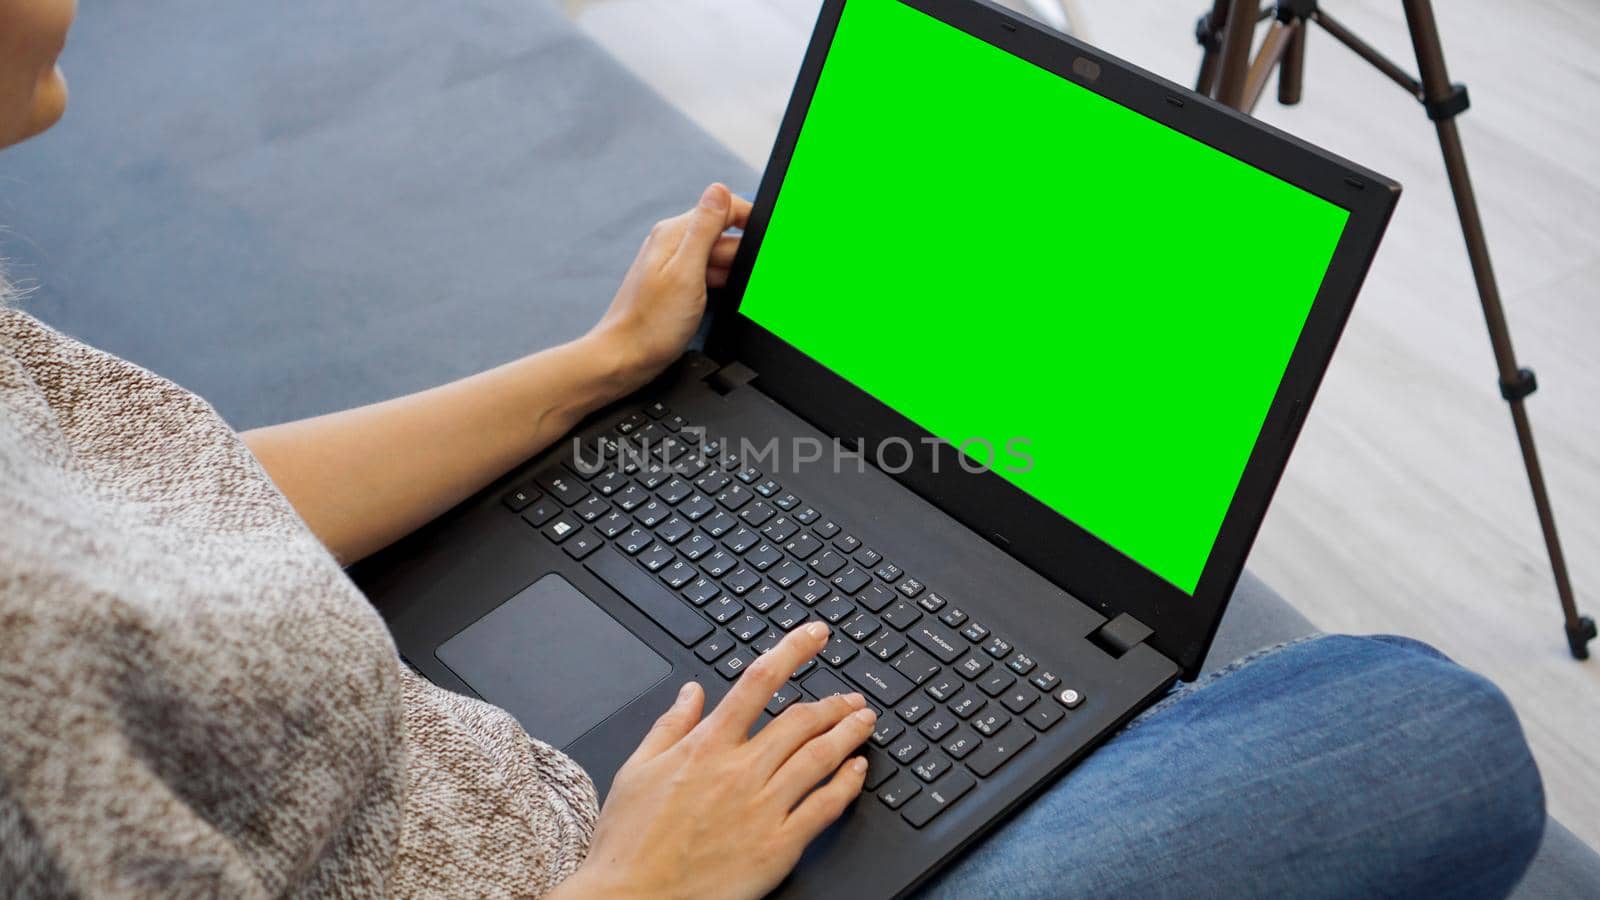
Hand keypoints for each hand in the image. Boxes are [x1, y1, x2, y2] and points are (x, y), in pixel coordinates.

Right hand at [551, 622, 875, 899]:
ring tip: (865, 721)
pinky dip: (847, 784)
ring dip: (848, 733)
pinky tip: (858, 771)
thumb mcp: (636, 770)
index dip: (793, 651)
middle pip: (800, 720)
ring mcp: (762, 808)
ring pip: (820, 756)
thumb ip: (670, 726)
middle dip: (833, 702)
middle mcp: (739, 771)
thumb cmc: (629, 843)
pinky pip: (824, 807)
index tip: (816, 636)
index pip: (758, 682)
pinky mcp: (777, 846)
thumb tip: (691, 692)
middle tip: (851, 697)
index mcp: (705, 747)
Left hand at [585, 183, 752, 394]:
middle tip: (744, 284)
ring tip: (723, 298)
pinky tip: (722, 303)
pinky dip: (722, 287)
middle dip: (742, 258)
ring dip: (733, 275)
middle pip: (725, 236)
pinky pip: (710, 277)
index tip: (771, 241)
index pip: (724, 208)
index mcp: (675, 232)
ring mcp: (675, 265)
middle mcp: (674, 243)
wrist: (626, 359)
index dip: (751, 221)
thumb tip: (719, 188)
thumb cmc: (652, 324)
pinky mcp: (678, 286)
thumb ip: (705, 228)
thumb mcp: (687, 272)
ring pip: (719, 259)